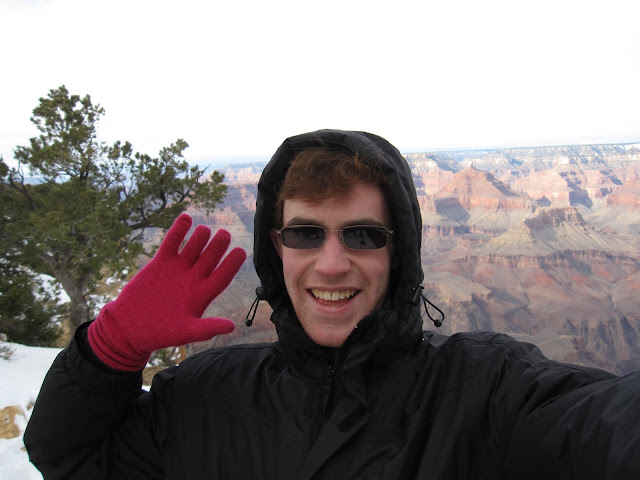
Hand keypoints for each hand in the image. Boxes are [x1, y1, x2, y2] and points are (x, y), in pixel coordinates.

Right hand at [88, 214, 246, 370]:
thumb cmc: (158, 334)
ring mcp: (178, 269)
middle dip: (217, 246)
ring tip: (204, 230)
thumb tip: (231, 327)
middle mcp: (193, 279)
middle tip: (225, 234)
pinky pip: (172, 244)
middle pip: (209, 259)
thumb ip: (206, 329)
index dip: (231, 264)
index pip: (222, 276)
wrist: (129, 327)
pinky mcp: (160, 263)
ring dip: (199, 238)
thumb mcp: (184, 333)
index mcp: (202, 295)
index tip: (241, 252)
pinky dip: (178, 231)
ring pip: (192, 248)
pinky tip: (186, 218)